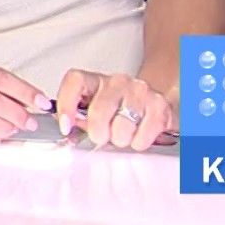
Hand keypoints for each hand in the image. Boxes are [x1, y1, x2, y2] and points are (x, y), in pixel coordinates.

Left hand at [54, 69, 173, 150]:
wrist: (153, 104)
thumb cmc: (119, 110)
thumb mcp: (94, 111)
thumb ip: (79, 117)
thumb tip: (68, 129)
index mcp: (96, 81)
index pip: (75, 81)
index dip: (66, 104)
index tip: (66, 126)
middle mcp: (117, 82)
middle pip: (98, 111)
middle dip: (98, 133)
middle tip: (103, 136)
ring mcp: (140, 91)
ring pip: (122, 126)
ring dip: (121, 139)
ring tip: (123, 134)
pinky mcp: (159, 106)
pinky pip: (142, 136)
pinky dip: (138, 143)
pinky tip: (138, 135)